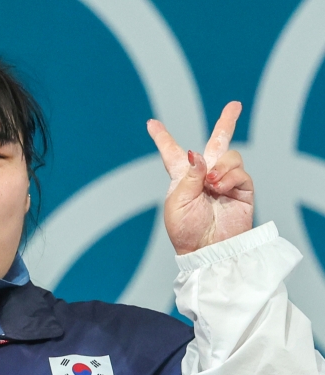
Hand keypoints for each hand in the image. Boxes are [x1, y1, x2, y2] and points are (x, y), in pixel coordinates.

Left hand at [147, 101, 253, 254]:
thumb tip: (198, 154)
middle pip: (216, 143)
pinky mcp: (242, 190)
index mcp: (181, 178)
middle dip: (226, 123)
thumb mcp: (177, 201)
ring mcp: (224, 181)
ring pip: (229, 155)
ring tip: (212, 184)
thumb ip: (188, 176)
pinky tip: (220, 188)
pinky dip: (229, 177)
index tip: (151, 123)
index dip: (162, 137)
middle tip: (234, 106)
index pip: (172, 152)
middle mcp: (204, 176)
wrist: (207, 250)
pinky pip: (240, 171)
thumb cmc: (185, 230)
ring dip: (221, 166)